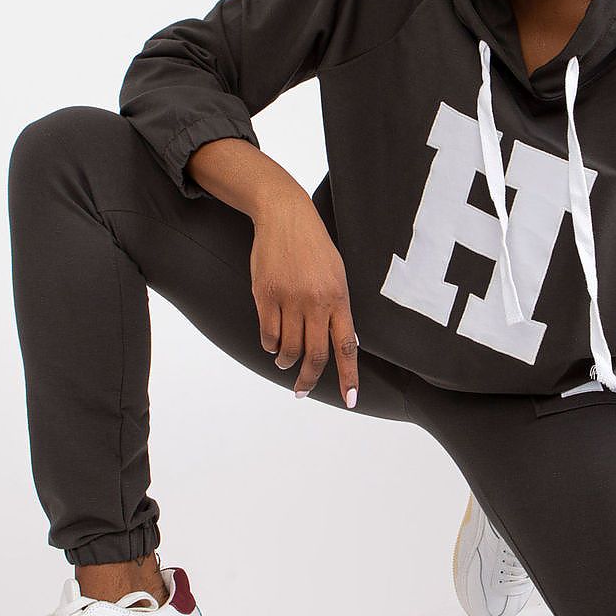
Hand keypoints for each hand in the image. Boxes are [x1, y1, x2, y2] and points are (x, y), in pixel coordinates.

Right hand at [250, 185, 359, 408]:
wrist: (285, 216)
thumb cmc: (314, 246)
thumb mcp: (338, 274)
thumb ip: (341, 308)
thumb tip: (349, 342)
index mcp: (339, 297)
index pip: (346, 346)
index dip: (349, 376)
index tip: (350, 400)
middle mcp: (316, 301)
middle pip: (315, 354)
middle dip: (309, 379)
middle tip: (302, 390)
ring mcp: (289, 298)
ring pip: (288, 348)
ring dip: (286, 362)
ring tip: (285, 363)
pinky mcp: (265, 294)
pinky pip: (268, 334)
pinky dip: (270, 345)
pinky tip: (272, 345)